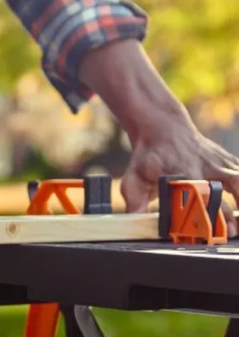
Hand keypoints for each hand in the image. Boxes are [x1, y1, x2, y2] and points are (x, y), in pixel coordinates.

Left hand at [79, 39, 238, 234]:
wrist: (163, 127)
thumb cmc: (148, 156)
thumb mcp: (134, 177)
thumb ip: (135, 200)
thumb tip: (133, 221)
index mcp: (180, 174)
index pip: (192, 198)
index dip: (198, 217)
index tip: (201, 234)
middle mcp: (202, 168)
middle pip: (218, 194)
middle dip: (223, 216)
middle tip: (227, 233)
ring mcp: (217, 163)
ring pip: (237, 182)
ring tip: (238, 223)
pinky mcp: (226, 161)